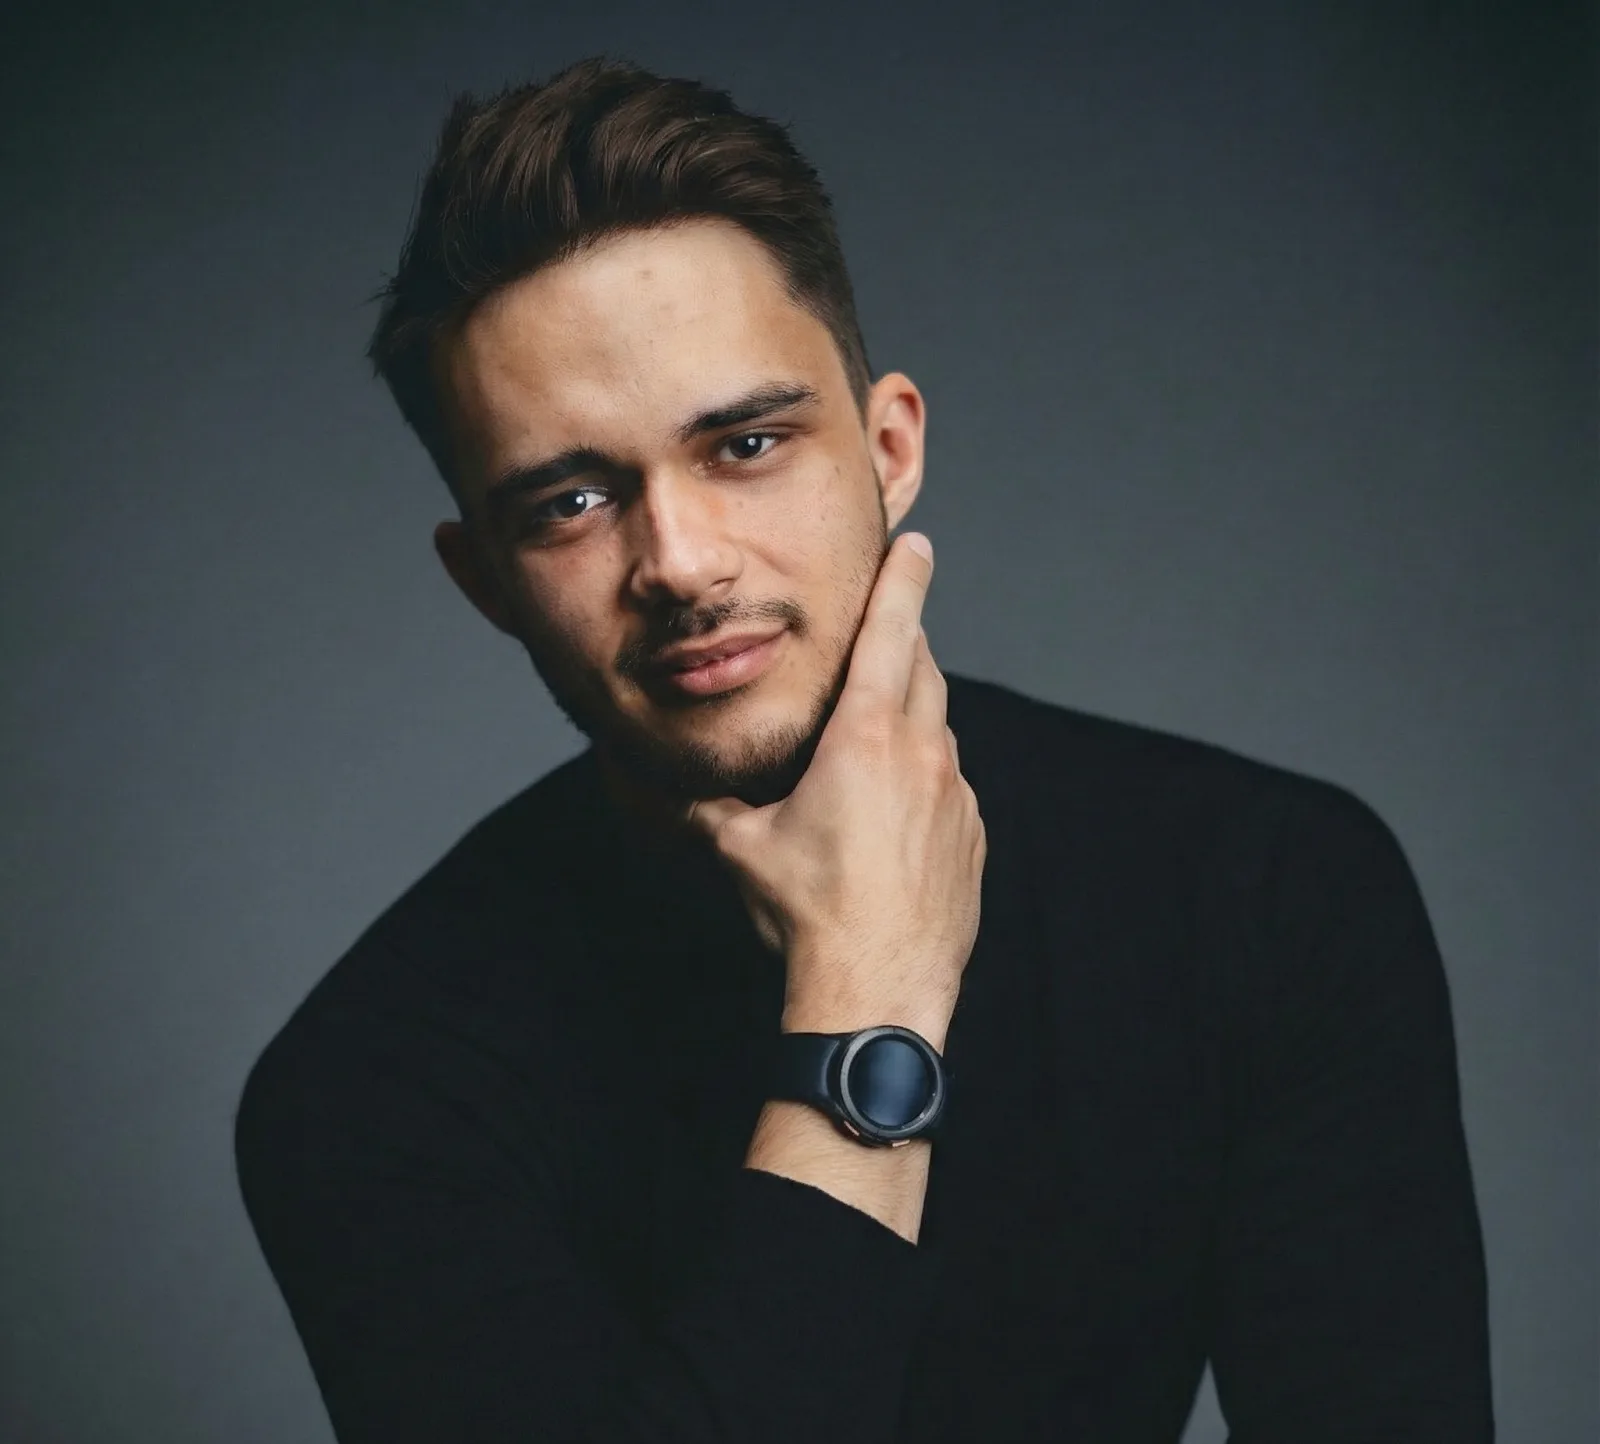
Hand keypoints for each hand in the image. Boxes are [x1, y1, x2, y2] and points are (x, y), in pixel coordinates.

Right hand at [685, 533, 986, 1046]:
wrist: (877, 991)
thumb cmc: (806, 913)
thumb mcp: (740, 849)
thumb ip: (706, 805)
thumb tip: (664, 786)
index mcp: (867, 737)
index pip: (892, 633)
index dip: (902, 581)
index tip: (915, 543)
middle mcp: (923, 755)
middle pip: (923, 671)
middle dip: (903, 646)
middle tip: (882, 637)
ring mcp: (956, 798)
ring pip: (940, 730)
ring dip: (913, 719)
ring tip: (875, 738)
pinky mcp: (971, 839)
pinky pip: (951, 786)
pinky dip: (927, 778)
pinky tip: (894, 814)